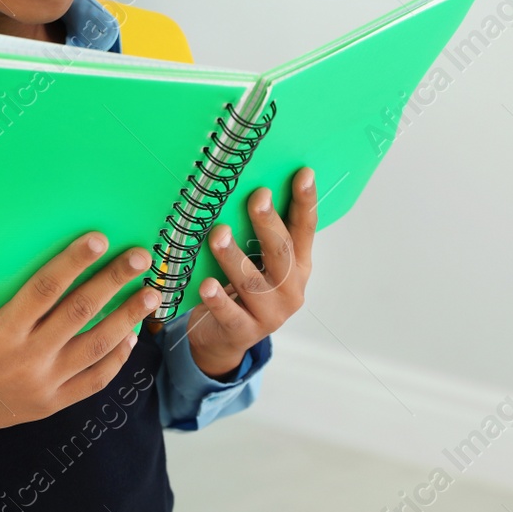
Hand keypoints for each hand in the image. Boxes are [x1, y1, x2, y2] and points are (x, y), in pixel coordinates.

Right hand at [0, 233, 161, 462]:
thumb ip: (10, 297)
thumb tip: (51, 263)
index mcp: (2, 330)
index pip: (45, 288)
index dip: (74, 261)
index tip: (99, 239)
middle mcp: (27, 358)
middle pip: (80, 313)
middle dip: (114, 282)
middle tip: (140, 258)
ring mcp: (43, 384)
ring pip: (96, 347)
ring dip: (127, 319)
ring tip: (150, 295)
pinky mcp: (52, 405)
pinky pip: (94, 381)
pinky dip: (115, 358)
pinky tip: (130, 337)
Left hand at [185, 167, 318, 378]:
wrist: (225, 337)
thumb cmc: (242, 288)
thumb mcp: (259, 261)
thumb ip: (260, 233)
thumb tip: (246, 182)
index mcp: (298, 266)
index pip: (305, 230)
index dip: (306, 202)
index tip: (304, 174)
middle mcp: (290, 289)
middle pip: (281, 253)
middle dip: (268, 224)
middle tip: (258, 197)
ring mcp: (269, 313)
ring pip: (252, 283)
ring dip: (235, 257)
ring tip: (219, 235)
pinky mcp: (244, 332)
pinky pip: (230, 314)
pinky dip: (218, 299)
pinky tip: (206, 285)